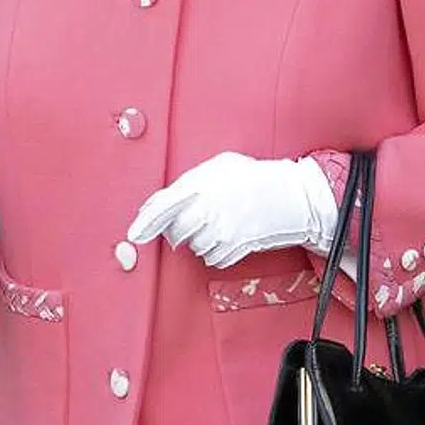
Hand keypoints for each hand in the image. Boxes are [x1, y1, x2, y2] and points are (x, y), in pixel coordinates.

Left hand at [128, 152, 338, 269]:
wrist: (289, 196)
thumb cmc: (253, 178)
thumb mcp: (219, 166)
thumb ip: (189, 182)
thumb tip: (163, 202)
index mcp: (200, 185)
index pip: (162, 206)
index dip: (145, 222)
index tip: (135, 234)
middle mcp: (208, 210)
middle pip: (175, 232)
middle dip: (179, 229)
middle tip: (196, 218)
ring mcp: (220, 231)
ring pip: (194, 247)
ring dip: (200, 239)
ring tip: (220, 221)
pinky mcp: (233, 248)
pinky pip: (212, 258)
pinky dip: (216, 250)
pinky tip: (229, 234)